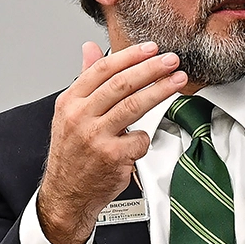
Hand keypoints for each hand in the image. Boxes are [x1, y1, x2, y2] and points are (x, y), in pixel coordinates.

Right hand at [38, 41, 186, 243]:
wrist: (66, 194)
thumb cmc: (72, 153)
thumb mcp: (69, 114)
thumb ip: (84, 80)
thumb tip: (90, 49)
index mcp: (70, 102)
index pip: (102, 70)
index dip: (130, 56)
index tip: (151, 49)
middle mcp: (80, 117)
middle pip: (121, 84)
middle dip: (151, 69)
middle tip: (171, 61)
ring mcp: (95, 137)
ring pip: (134, 106)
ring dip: (160, 90)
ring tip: (178, 80)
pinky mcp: (112, 157)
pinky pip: (140, 139)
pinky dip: (145, 138)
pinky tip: (140, 142)